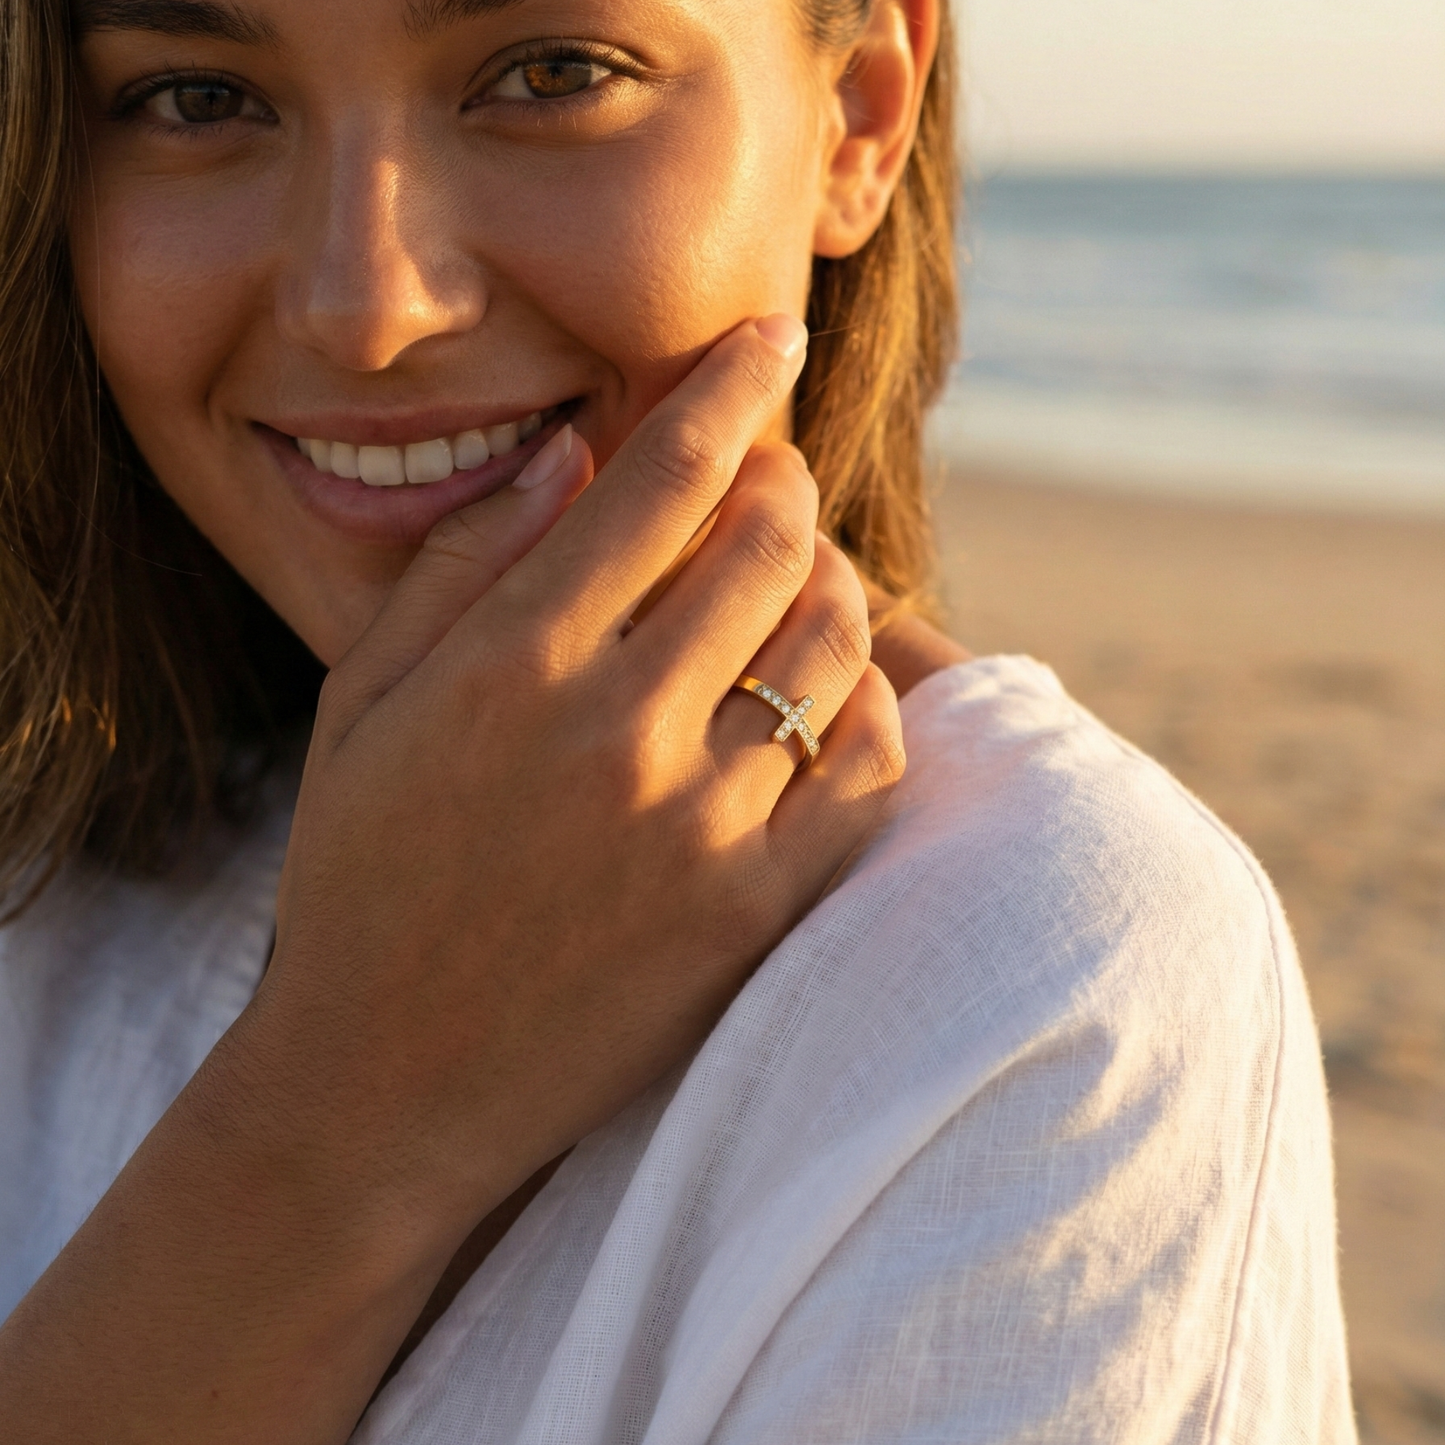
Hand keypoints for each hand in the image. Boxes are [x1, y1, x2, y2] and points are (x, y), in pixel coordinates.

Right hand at [0, 317, 904, 1443]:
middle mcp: (612, 728)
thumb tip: (569, 452)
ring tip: (805, 581)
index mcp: (511, 662)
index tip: (764, 335)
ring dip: (832, 584)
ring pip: (829, 643)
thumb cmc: (362, 882)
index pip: (657, 476)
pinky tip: (833, 693)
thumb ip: (458, 566)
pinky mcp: (751, 911)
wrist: (388, 1082)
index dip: (725, 385)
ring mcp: (694, 825)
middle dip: (782, 483)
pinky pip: (865, 767)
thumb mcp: (361, 707)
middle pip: (765, 541)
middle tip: (773, 482)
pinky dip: (868, 703)